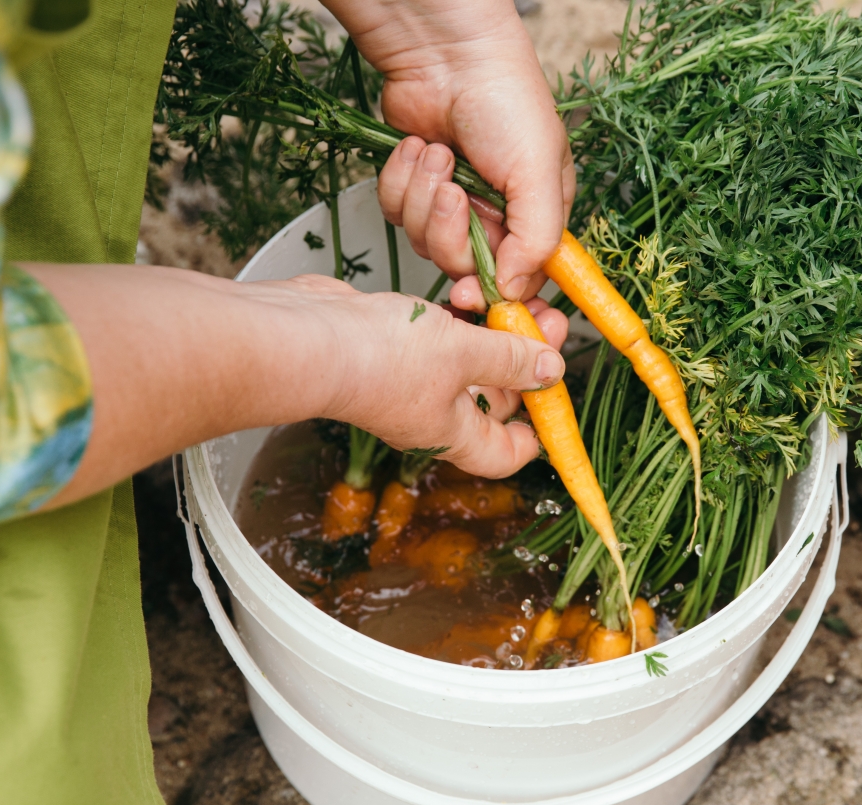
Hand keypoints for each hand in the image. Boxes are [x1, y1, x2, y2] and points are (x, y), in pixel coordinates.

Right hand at [237, 274, 571, 477]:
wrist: (307, 337)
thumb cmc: (378, 359)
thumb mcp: (464, 354)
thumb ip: (510, 360)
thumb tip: (551, 371)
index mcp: (452, 433)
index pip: (504, 454)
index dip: (535, 435)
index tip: (554, 399)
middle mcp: (431, 413)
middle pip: (494, 399)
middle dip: (525, 361)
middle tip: (547, 321)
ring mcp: (410, 381)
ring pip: (468, 360)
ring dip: (494, 331)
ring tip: (511, 299)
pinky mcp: (392, 347)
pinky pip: (440, 336)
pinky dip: (458, 317)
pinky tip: (467, 292)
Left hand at [322, 0, 573, 307]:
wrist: (446, 53)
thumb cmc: (506, 101)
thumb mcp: (538, 172)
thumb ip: (537, 238)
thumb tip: (515, 291)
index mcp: (535, 217)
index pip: (518, 280)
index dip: (492, 292)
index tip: (471, 293)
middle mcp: (493, 217)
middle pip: (463, 266)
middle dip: (449, 230)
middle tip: (454, 192)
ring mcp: (450, 204)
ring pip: (423, 242)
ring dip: (423, 196)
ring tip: (437, 152)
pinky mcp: (412, 188)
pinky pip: (394, 214)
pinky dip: (399, 180)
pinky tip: (417, 147)